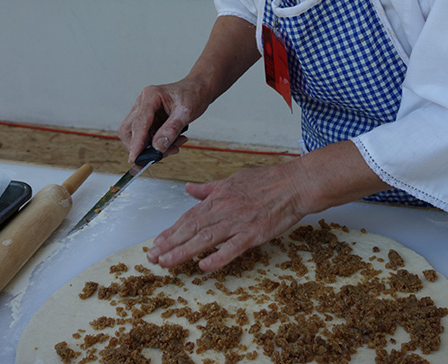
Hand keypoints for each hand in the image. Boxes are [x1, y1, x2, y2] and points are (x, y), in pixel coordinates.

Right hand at [118, 79, 208, 163]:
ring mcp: (144, 112)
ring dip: (151, 148)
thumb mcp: (186, 112)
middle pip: (128, 130)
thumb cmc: (193, 94)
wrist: (198, 90)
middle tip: (158, 155)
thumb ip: (172, 129)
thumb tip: (158, 146)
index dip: (136, 143)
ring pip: (136, 136)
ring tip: (173, 147)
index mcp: (151, 96)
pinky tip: (174, 142)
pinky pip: (146, 138)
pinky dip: (158, 145)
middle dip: (139, 147)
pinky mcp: (149, 120)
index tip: (135, 158)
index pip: (139, 123)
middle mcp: (143, 103)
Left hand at [146, 141, 390, 270]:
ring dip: (184, 252)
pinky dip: (218, 258)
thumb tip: (189, 189)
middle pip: (192, 228)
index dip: (172, 230)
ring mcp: (238, 222)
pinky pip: (233, 248)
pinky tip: (203, 267)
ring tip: (167, 263)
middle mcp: (224, 208)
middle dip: (170, 244)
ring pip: (206, 239)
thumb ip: (209, 188)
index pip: (190, 216)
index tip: (157, 242)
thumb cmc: (267, 180)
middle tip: (153, 257)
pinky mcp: (254, 233)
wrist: (294, 184)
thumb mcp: (233, 179)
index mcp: (219, 196)